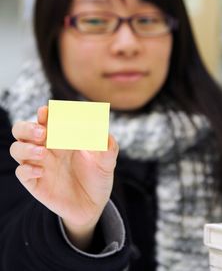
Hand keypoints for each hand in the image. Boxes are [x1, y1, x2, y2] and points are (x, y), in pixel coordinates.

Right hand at [10, 106, 118, 248]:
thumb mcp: (107, 162)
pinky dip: (27, 169)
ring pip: (17, 148)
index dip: (44, 113)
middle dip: (27, 127)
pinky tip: (41, 172)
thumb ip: (107, 146)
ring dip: (26, 147)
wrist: (93, 206)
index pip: (46, 119)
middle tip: (42, 132)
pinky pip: (21, 172)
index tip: (47, 112)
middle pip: (22, 130)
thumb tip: (102, 132)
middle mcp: (47, 148)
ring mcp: (39, 164)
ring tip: (43, 152)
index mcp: (62, 137)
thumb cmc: (98, 177)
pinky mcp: (35, 183)